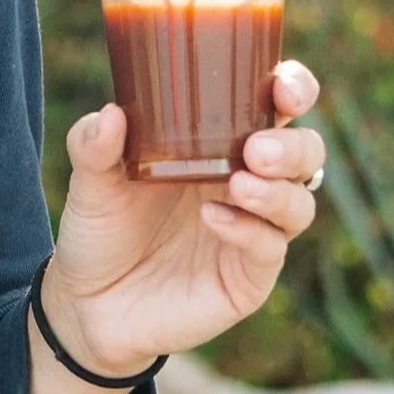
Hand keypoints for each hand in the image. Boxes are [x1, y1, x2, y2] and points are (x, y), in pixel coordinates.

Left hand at [44, 60, 326, 380]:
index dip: (294, 89)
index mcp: (221, 144)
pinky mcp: (249, 276)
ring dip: (278, 191)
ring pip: (300, 202)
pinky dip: (249, 230)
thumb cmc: (101, 230)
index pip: (277, 106)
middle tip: (257, 148)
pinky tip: (213, 218)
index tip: (283, 88)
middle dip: (294, 146)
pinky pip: (269, 248)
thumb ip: (94, 145)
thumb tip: (112, 112)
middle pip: (306, 153)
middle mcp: (248, 182)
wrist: (87, 305)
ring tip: (240, 183)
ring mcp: (254, 230)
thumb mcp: (91, 183)